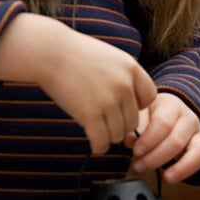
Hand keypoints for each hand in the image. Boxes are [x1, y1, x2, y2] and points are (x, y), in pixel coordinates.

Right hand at [0, 14, 156, 154]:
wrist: (50, 53)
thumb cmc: (77, 54)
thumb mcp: (110, 56)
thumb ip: (124, 76)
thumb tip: (132, 103)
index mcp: (131, 67)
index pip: (149, 98)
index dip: (137, 105)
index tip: (122, 107)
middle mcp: (124, 84)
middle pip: (133, 120)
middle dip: (120, 124)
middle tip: (106, 123)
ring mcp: (108, 100)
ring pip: (118, 134)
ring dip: (109, 136)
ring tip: (98, 130)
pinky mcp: (90, 115)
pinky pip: (102, 142)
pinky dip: (99, 147)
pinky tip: (94, 143)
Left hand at [125, 92, 199, 185]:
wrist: (167, 108)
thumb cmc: (150, 114)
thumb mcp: (141, 111)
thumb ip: (135, 123)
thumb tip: (130, 139)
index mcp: (172, 105)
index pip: (163, 123)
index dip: (148, 139)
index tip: (135, 150)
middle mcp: (189, 119)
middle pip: (177, 140)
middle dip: (156, 158)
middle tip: (139, 166)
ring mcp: (199, 135)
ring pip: (199, 151)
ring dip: (182, 168)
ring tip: (166, 177)